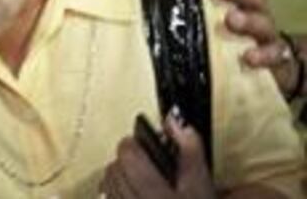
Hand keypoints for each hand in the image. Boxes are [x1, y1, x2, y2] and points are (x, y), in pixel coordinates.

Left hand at [100, 113, 214, 197]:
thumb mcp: (201, 184)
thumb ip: (189, 148)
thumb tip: (173, 119)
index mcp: (156, 193)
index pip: (128, 155)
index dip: (133, 145)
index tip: (143, 146)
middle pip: (114, 168)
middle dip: (126, 161)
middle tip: (143, 163)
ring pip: (107, 185)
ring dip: (118, 177)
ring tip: (138, 180)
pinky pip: (108, 198)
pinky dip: (115, 194)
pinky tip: (130, 195)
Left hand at [202, 0, 295, 93]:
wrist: (270, 72)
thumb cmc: (230, 40)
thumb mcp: (208, 22)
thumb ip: (190, 8)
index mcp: (238, 2)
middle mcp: (255, 14)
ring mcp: (267, 36)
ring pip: (263, 23)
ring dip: (248, 19)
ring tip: (232, 19)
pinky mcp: (277, 59)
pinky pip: (275, 55)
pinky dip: (264, 55)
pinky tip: (250, 56)